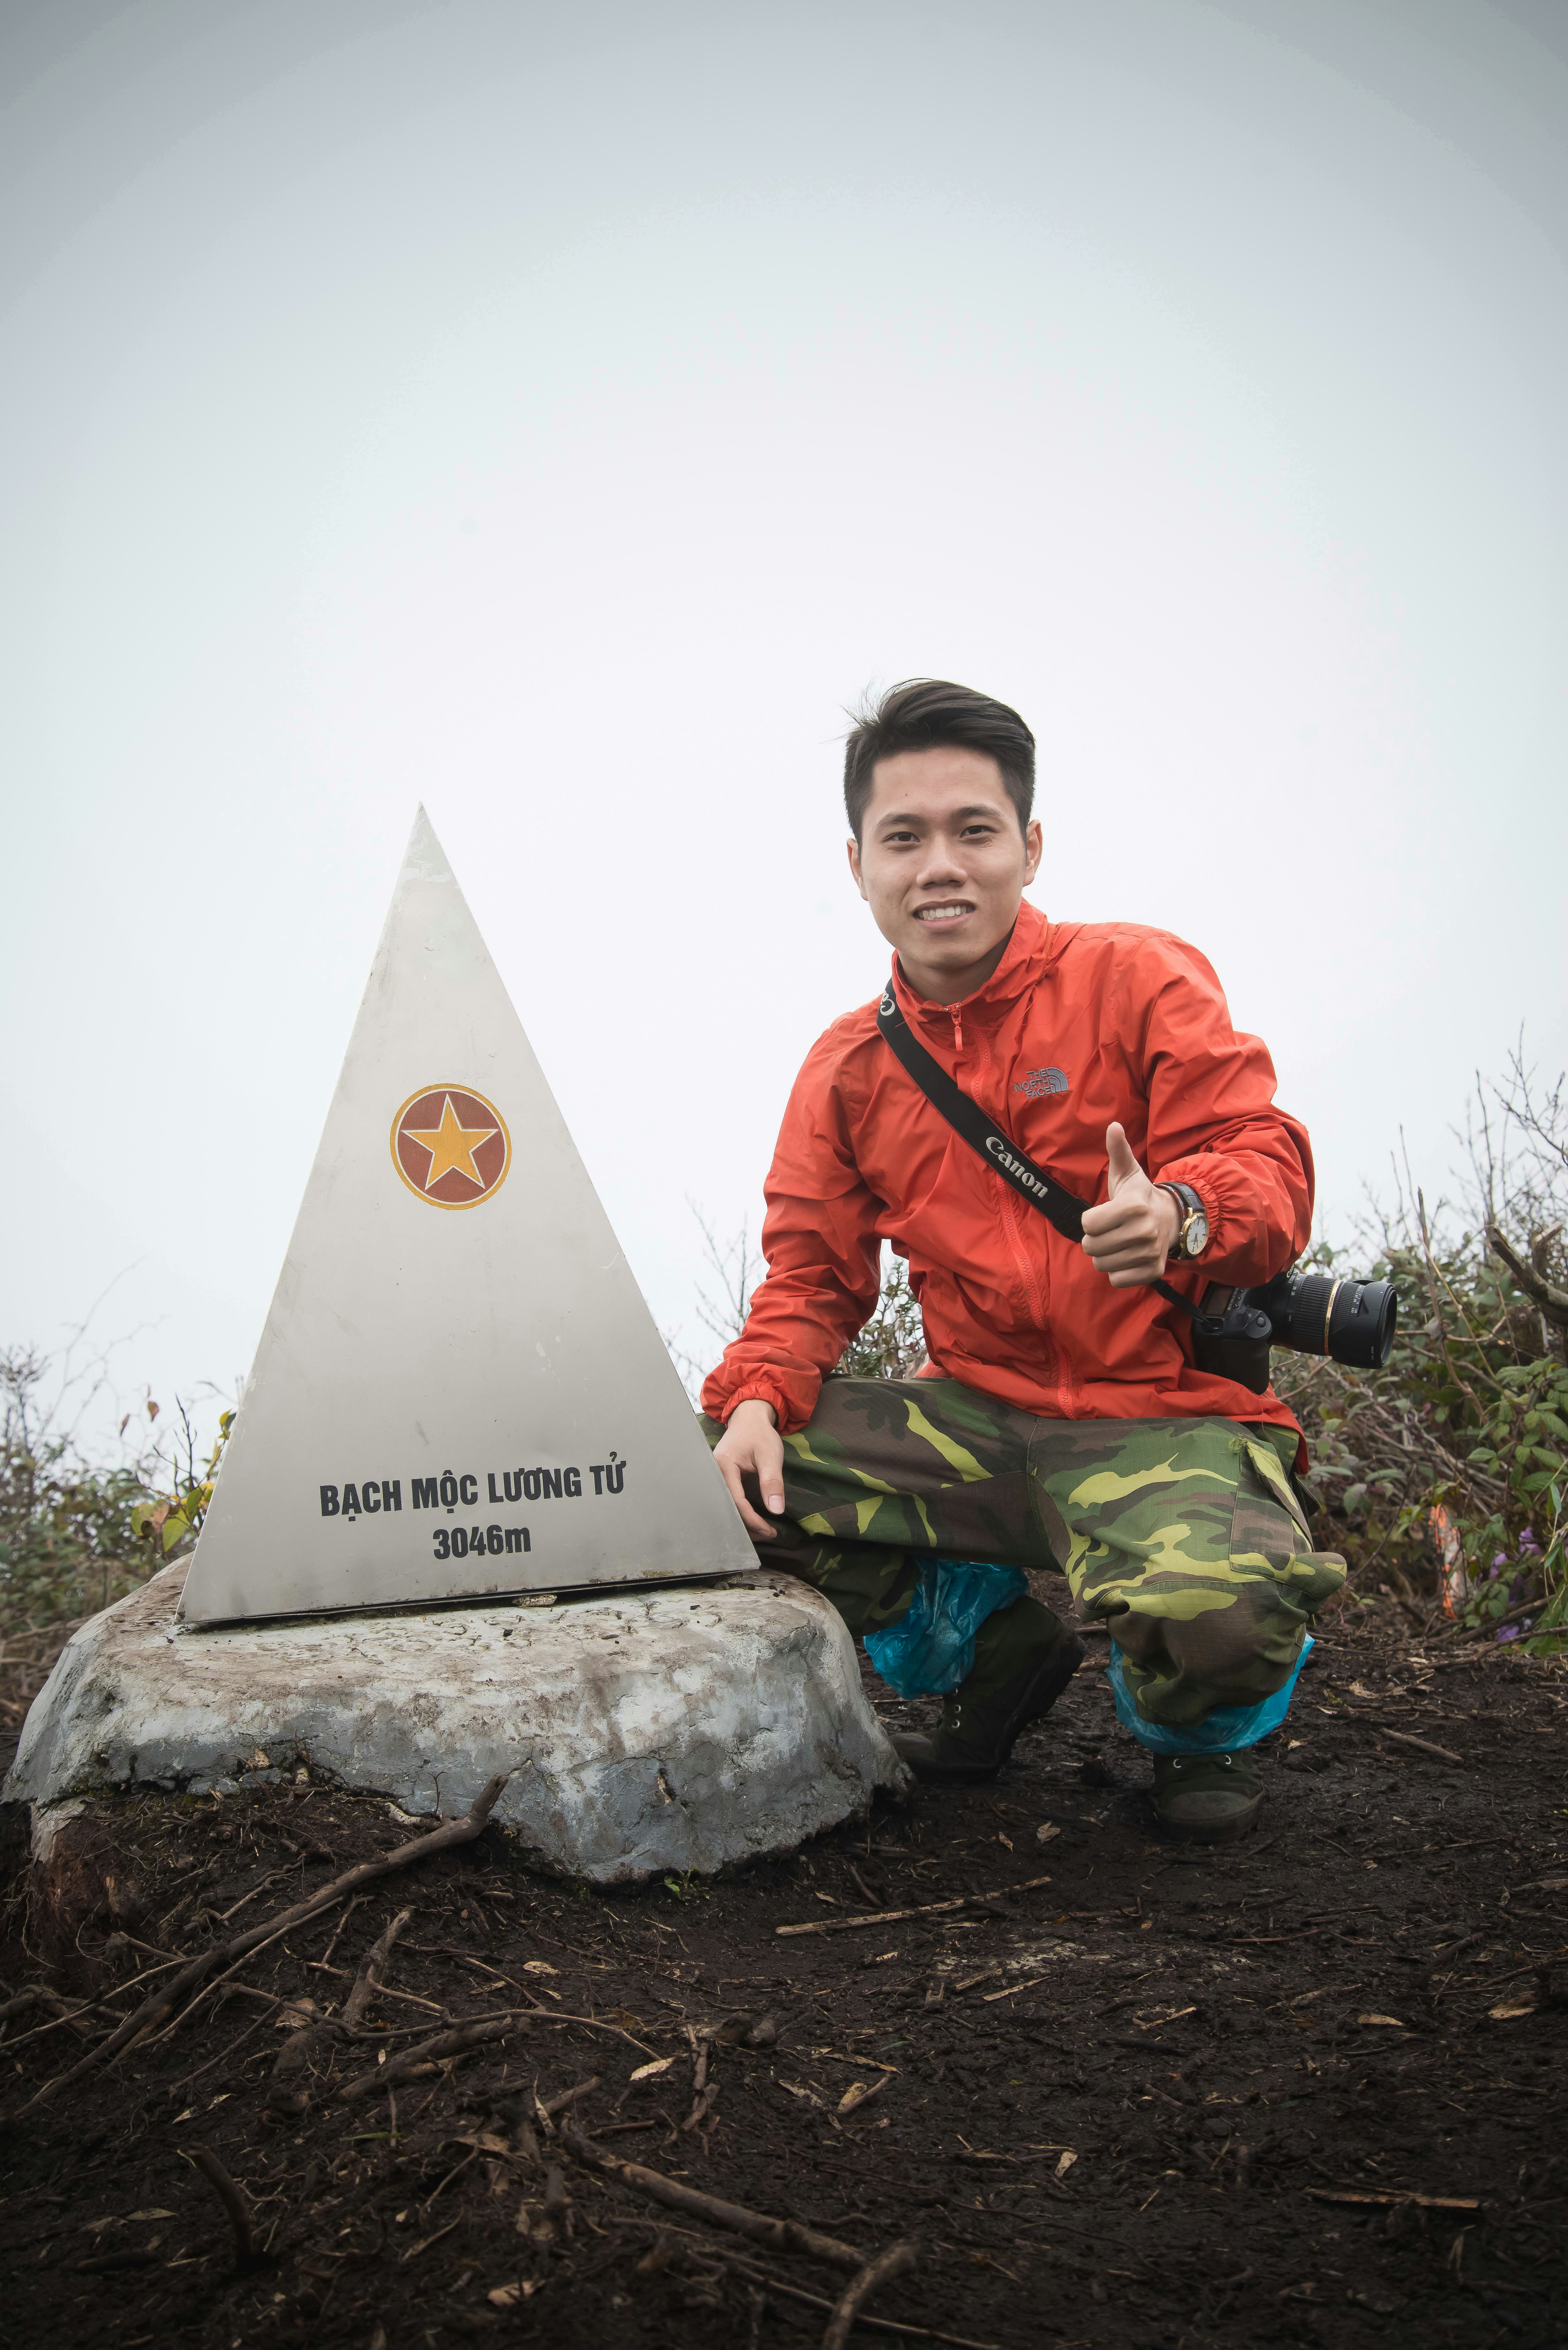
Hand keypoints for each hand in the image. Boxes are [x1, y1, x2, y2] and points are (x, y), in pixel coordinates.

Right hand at [712, 1398, 786, 1538]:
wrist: (749, 1418)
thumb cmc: (759, 1434)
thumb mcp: (770, 1455)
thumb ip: (772, 1482)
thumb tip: (776, 1510)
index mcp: (723, 1466)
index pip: (736, 1502)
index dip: (752, 1519)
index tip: (769, 1530)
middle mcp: (713, 1474)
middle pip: (726, 1509)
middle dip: (746, 1527)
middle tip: (767, 1535)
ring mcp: (715, 1478)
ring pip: (726, 1507)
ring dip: (744, 1522)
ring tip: (764, 1532)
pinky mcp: (720, 1481)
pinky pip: (728, 1501)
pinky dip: (740, 1513)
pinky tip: (754, 1520)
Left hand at [1080, 1123, 1181, 1286]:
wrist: (1171, 1220)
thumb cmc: (1139, 1196)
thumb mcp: (1128, 1172)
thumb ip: (1118, 1150)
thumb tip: (1113, 1125)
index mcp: (1134, 1207)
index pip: (1087, 1225)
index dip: (1090, 1220)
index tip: (1104, 1214)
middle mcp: (1144, 1231)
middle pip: (1091, 1247)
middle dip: (1096, 1239)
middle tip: (1111, 1230)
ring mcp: (1150, 1253)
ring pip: (1101, 1265)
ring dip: (1106, 1255)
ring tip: (1119, 1242)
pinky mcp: (1153, 1272)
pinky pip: (1116, 1280)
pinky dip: (1118, 1271)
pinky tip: (1127, 1256)